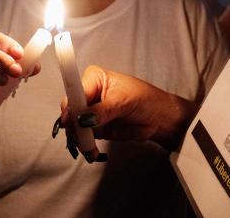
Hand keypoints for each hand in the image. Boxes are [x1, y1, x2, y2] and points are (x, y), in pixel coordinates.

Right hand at [60, 65, 197, 150]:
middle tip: (80, 137)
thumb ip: (102, 110)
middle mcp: (89, 93)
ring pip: (74, 125)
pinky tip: (91, 151)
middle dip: (73, 125)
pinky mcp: (95, 127)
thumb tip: (82, 119)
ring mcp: (91, 111)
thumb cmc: (146, 100)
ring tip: (88, 148)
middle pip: (70, 109)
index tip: (69, 119)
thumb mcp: (124, 102)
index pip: (75, 91)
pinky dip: (85, 145)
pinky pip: (83, 136)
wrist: (159, 119)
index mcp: (94, 78)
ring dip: (79, 138)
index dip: (70, 105)